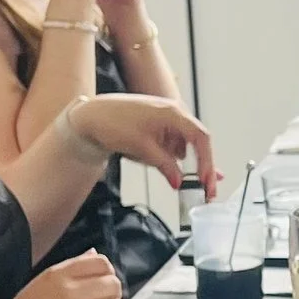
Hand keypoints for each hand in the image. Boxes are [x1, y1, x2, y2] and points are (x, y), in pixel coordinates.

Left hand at [76, 93, 217, 198]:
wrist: (91, 116)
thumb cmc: (113, 122)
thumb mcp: (143, 149)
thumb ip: (165, 166)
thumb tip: (179, 181)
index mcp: (173, 113)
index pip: (201, 138)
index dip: (207, 161)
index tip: (207, 180)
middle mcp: (173, 112)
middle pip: (197, 141)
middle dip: (202, 165)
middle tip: (206, 186)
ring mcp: (166, 118)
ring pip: (184, 144)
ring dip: (188, 162)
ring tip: (193, 182)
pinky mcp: (158, 125)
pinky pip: (172, 142)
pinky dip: (174, 157)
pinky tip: (174, 169)